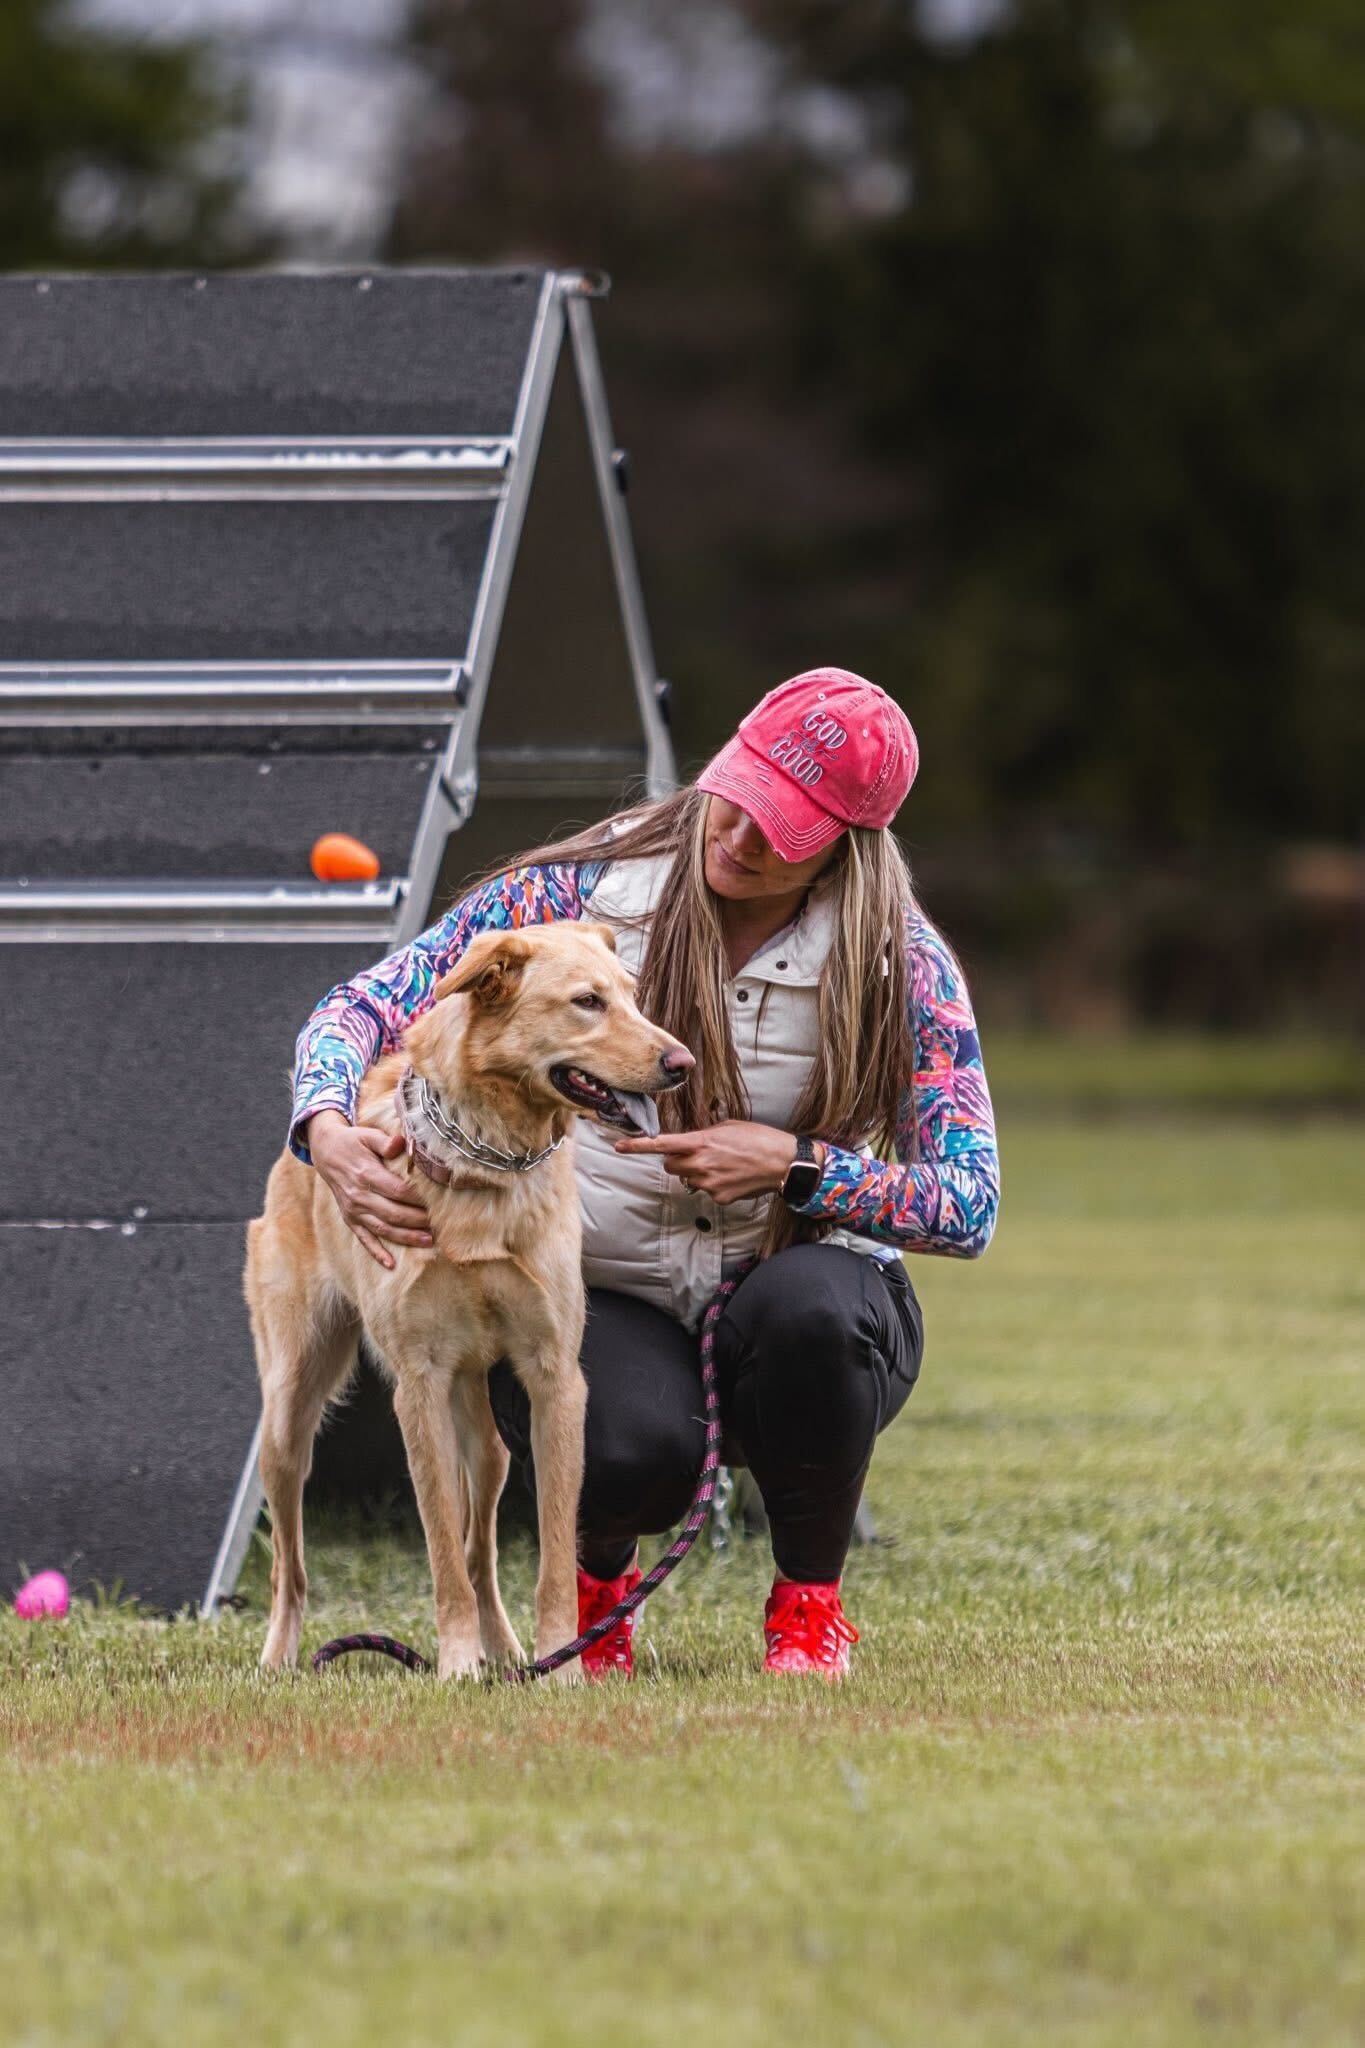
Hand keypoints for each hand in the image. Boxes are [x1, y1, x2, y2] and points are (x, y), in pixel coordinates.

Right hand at [306, 1109, 433, 1268]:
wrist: (325, 1151)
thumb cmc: (353, 1142)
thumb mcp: (368, 1135)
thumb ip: (385, 1142)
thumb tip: (401, 1143)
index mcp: (366, 1175)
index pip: (398, 1191)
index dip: (419, 1199)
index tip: (438, 1202)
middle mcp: (359, 1196)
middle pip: (394, 1214)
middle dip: (419, 1221)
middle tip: (441, 1225)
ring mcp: (354, 1210)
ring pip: (383, 1229)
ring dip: (406, 1238)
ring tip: (429, 1241)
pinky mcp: (350, 1219)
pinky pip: (364, 1239)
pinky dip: (376, 1253)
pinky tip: (391, 1264)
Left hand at [613, 1119, 823, 1203]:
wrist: (782, 1163)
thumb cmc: (758, 1139)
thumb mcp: (727, 1127)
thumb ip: (704, 1136)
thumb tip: (692, 1144)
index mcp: (700, 1142)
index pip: (661, 1145)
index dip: (637, 1146)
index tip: (619, 1146)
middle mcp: (700, 1164)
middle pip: (670, 1165)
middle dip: (678, 1160)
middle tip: (699, 1153)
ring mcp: (709, 1184)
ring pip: (689, 1179)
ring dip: (698, 1172)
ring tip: (724, 1164)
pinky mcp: (719, 1198)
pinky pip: (706, 1190)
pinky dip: (715, 1184)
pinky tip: (733, 1176)